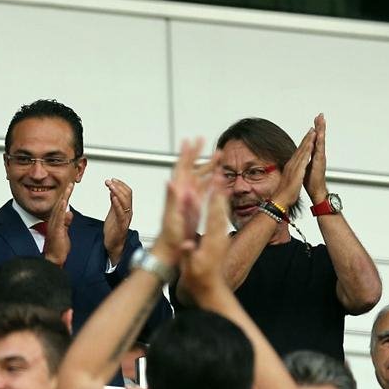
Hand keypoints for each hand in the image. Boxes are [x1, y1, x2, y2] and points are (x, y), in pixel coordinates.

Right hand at [42, 182, 73, 266]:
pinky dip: (61, 209)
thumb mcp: (64, 232)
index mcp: (56, 221)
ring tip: (69, 188)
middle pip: (60, 204)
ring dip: (64, 197)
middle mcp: (54, 222)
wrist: (53, 259)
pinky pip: (59, 218)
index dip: (66, 196)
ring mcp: (54, 225)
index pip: (62, 206)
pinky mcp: (56, 230)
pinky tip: (64, 201)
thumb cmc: (58, 248)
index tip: (70, 187)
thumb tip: (69, 213)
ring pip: (59, 208)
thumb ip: (66, 223)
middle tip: (70, 183)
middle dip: (65, 193)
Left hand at [103, 179, 133, 266]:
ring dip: (117, 191)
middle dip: (118, 186)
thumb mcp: (113, 213)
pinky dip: (117, 203)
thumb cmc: (113, 231)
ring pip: (125, 201)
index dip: (121, 184)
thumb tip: (113, 191)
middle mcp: (128, 212)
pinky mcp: (121, 225)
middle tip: (109, 181)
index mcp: (126, 209)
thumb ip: (114, 203)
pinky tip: (113, 197)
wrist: (113, 245)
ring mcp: (125, 218)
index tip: (113, 179)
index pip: (128, 193)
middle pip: (127, 195)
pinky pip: (121, 212)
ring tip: (110, 186)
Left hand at [152, 138, 210, 262]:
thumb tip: (170, 181)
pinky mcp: (194, 206)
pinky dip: (212, 180)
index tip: (188, 141)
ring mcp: (188, 199)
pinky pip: (204, 189)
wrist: (171, 249)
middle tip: (202, 140)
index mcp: (177, 193)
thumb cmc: (170, 236)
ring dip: (208, 165)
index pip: (181, 169)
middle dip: (196, 154)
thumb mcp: (170, 217)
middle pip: (190, 168)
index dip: (185, 155)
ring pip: (199, 177)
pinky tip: (219, 175)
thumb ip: (171, 199)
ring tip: (218, 154)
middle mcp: (182, 193)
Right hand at [178, 180, 231, 301]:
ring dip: (221, 195)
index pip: (214, 215)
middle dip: (219, 190)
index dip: (213, 198)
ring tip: (220, 179)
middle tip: (219, 173)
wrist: (211, 290)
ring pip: (223, 211)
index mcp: (213, 241)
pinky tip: (219, 199)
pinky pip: (222, 217)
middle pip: (221, 208)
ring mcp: (222, 238)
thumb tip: (186, 244)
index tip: (213, 183)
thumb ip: (189, 254)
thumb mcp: (191, 267)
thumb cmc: (199, 279)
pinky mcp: (221, 239)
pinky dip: (220, 205)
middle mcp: (221, 237)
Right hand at [275, 125, 314, 208]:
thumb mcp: (289, 180)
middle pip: (300, 148)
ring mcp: (294, 167)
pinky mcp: (297, 171)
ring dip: (308, 140)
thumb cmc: (285, 193)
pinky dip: (307, 150)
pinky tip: (311, 144)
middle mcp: (292, 164)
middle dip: (306, 138)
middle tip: (312, 128)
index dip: (304, 143)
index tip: (308, 135)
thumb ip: (291, 174)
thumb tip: (292, 171)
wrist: (280, 200)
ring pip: (302, 151)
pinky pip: (303, 158)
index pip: (298, 152)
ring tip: (313, 131)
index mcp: (291, 167)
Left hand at [303, 113, 327, 203]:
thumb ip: (306, 159)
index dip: (314, 130)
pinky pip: (320, 150)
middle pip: (319, 137)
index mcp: (314, 155)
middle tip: (320, 115)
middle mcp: (319, 154)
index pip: (314, 139)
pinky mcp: (320, 162)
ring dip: (321, 131)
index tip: (315, 121)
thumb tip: (303, 154)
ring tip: (322, 121)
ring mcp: (320, 158)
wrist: (316, 190)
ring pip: (320, 141)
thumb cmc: (311, 180)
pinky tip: (320, 136)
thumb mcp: (306, 166)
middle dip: (320, 126)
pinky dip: (319, 142)